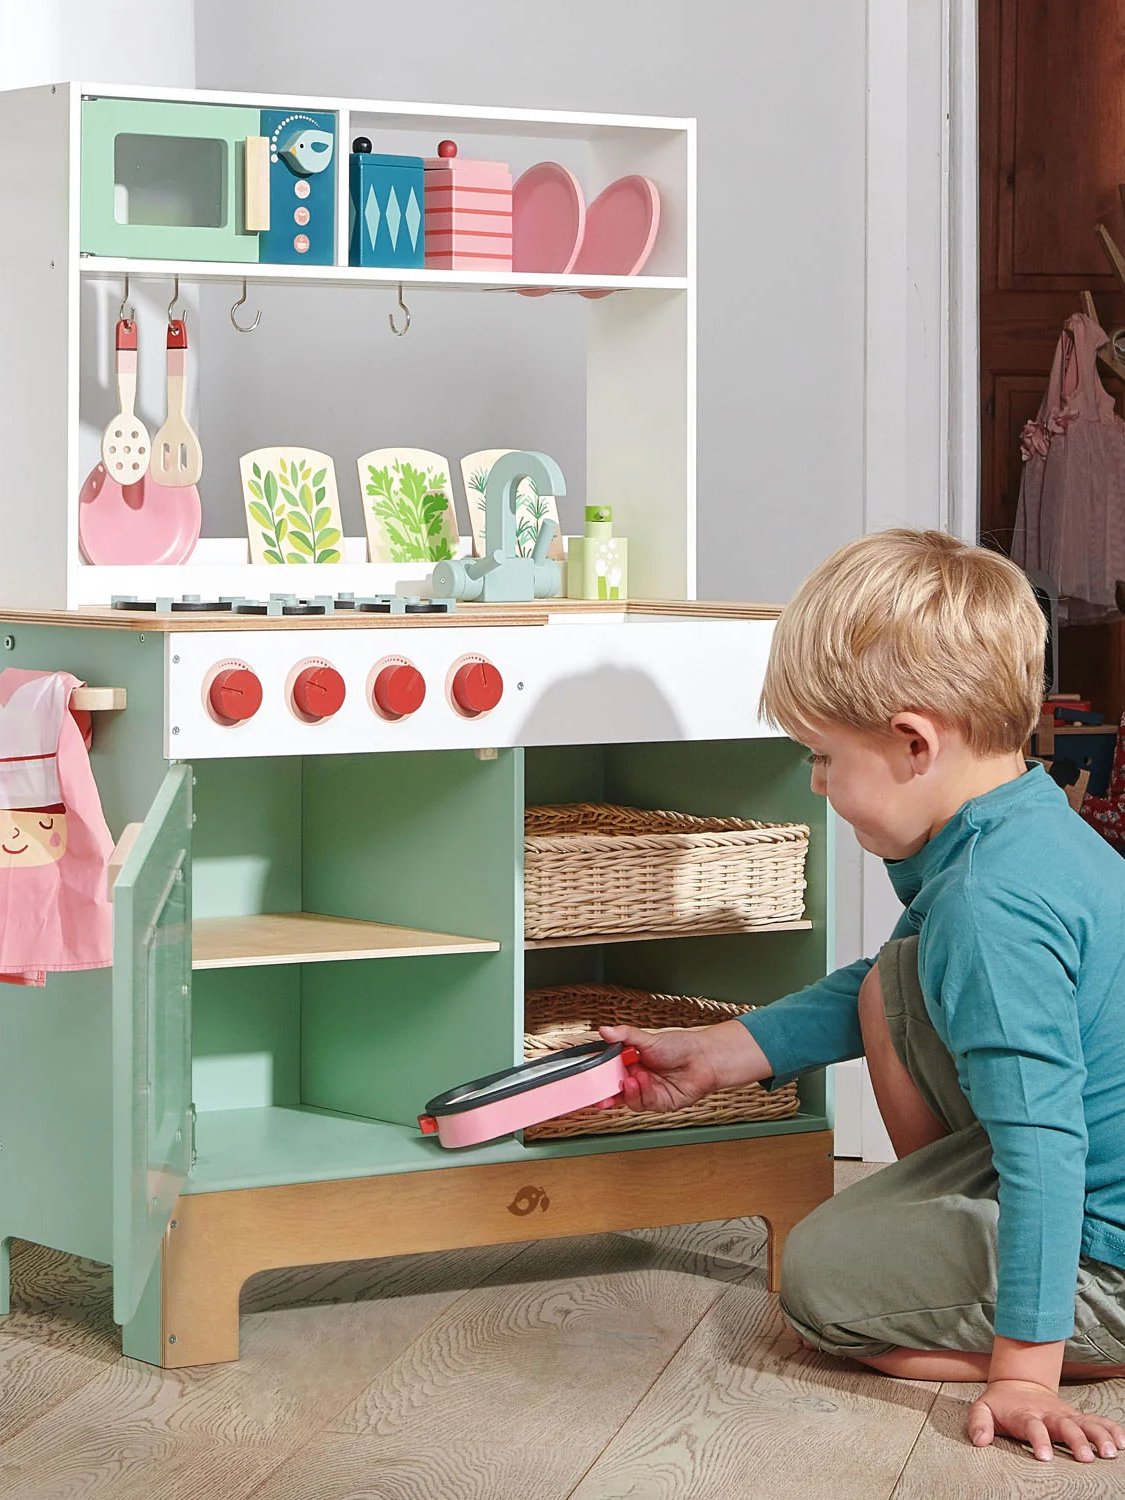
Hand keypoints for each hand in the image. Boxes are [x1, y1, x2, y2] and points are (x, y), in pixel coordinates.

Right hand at [598, 1023, 719, 1112]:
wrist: (704, 1057)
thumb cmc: (680, 1046)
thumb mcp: (648, 1039)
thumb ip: (624, 1036)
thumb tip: (604, 1030)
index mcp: (632, 1064)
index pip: (611, 1074)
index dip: (600, 1079)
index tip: (590, 1080)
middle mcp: (639, 1079)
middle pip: (617, 1091)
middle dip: (607, 1095)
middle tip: (602, 1092)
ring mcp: (649, 1092)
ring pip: (630, 1099)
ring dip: (629, 1091)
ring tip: (632, 1078)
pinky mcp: (661, 1103)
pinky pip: (646, 1102)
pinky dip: (642, 1092)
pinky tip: (645, 1081)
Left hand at [967, 1379, 1124, 1462]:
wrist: (1019, 1384)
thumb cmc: (1002, 1403)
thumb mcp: (983, 1409)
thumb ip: (979, 1422)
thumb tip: (979, 1440)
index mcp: (1026, 1415)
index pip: (1033, 1427)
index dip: (1038, 1439)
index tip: (1044, 1455)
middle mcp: (1049, 1415)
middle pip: (1065, 1426)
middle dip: (1076, 1440)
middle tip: (1086, 1457)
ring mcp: (1065, 1415)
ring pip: (1085, 1423)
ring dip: (1098, 1436)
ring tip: (1110, 1452)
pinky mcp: (1076, 1417)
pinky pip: (1097, 1421)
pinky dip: (1111, 1429)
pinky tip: (1122, 1441)